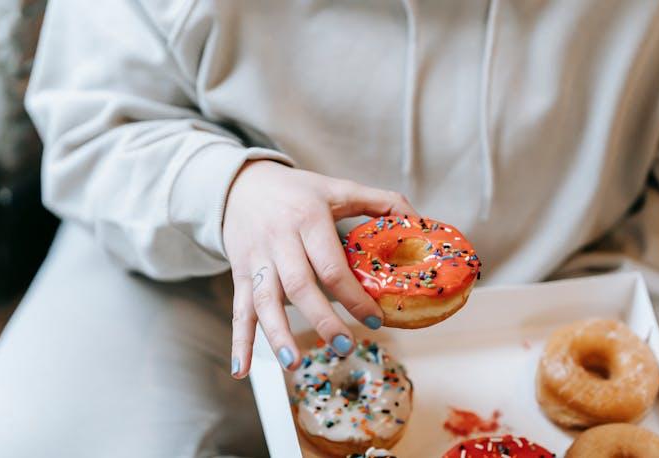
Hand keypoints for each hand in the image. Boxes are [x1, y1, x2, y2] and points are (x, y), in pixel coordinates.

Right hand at [224, 160, 417, 377]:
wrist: (243, 185)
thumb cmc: (298, 192)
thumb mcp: (337, 188)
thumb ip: (380, 201)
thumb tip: (419, 221)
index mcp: (309, 220)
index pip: (332, 264)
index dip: (354, 295)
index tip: (376, 319)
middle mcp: (279, 240)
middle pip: (299, 285)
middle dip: (322, 319)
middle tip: (345, 345)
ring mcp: (257, 259)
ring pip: (264, 301)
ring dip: (278, 334)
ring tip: (294, 362)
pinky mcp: (240, 273)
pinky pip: (239, 310)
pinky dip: (240, 341)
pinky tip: (243, 369)